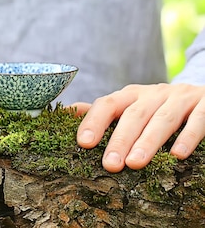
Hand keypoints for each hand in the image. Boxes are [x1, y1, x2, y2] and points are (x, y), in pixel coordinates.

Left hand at [72, 83, 204, 171]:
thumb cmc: (159, 107)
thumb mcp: (131, 106)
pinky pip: (197, 120)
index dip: (95, 121)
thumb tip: (67, 112)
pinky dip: (187, 136)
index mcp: (132, 95)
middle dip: (120, 139)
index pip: (108, 104)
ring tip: (135, 163)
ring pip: (163, 119)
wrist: (204, 95)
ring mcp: (181, 98)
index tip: (84, 143)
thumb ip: (103, 111)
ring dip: (148, 141)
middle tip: (109, 164)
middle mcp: (154, 94)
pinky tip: (177, 154)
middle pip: (134, 115)